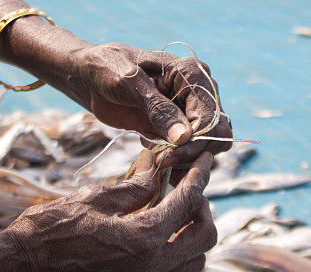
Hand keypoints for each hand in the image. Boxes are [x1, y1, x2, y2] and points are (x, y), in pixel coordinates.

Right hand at [0, 150, 215, 271]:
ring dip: (194, 238)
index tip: (206, 161)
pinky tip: (161, 249)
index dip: (200, 176)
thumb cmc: (49, 229)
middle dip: (203, 208)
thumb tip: (156, 165)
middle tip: (188, 190)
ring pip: (195, 263)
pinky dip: (176, 268)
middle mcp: (152, 266)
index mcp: (144, 237)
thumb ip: (133, 186)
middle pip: (205, 237)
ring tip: (175, 217)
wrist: (21, 270)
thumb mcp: (93, 198)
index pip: (188, 201)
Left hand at [61, 43, 231, 161]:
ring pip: (208, 146)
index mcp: (193, 74)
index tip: (169, 153)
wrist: (92, 77)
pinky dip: (179, 160)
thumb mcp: (129, 85)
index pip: (211, 117)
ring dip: (186, 159)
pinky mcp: (179, 127)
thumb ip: (158, 110)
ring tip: (159, 159)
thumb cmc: (108, 70)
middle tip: (164, 160)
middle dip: (193, 152)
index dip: (195, 140)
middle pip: (217, 134)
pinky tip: (158, 157)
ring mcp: (191, 111)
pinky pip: (192, 151)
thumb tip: (185, 137)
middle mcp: (199, 92)